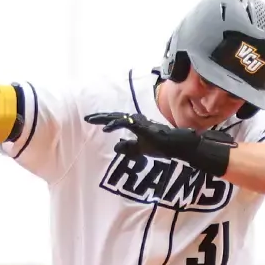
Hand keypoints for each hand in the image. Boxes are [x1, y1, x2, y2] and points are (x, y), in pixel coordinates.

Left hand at [84, 111, 204, 161]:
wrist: (177, 146)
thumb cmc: (162, 146)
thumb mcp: (140, 149)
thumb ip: (128, 147)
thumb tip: (115, 147)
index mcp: (136, 124)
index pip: (117, 119)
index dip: (104, 119)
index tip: (90, 120)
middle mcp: (137, 120)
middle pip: (115, 116)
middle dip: (100, 116)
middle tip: (87, 118)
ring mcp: (140, 123)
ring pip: (118, 117)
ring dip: (105, 119)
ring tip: (92, 120)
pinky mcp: (143, 127)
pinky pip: (126, 123)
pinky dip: (115, 124)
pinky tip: (106, 128)